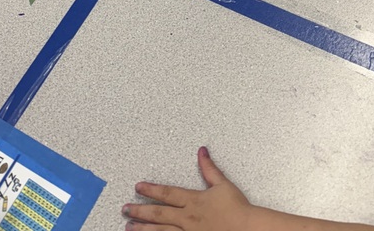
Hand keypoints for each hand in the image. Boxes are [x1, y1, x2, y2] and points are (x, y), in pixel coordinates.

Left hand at [124, 147, 254, 230]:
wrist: (248, 229)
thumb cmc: (237, 209)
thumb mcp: (222, 184)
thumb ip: (209, 168)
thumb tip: (202, 151)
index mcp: (193, 200)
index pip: (167, 193)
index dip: (151, 190)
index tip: (138, 187)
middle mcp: (188, 218)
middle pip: (159, 214)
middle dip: (140, 211)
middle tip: (125, 209)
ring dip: (143, 230)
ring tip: (129, 228)